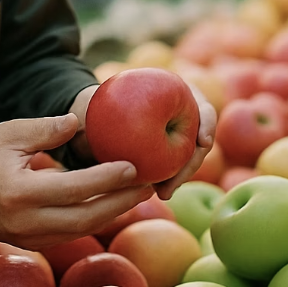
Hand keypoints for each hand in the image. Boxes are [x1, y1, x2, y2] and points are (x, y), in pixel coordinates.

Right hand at [0, 114, 150, 249]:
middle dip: (121, 202)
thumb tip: (78, 124)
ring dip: (112, 214)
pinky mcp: (29, 243)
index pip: (75, 189)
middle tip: (149, 184)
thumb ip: (44, 129)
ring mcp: (28, 237)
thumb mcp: (5, 133)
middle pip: (87, 218)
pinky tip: (111, 205)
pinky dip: (94, 220)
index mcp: (20, 193)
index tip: (133, 166)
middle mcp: (27, 222)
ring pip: (81, 230)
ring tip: (138, 194)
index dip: (107, 179)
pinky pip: (70, 234)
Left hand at [65, 82, 216, 199]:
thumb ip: (89, 113)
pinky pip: (173, 170)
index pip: (202, 106)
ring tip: (164, 192)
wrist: (94, 121)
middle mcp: (182, 115)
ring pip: (188, 158)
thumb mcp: (90, 106)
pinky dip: (169, 181)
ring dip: (180, 176)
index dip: (208, 123)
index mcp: (175, 93)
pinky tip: (158, 193)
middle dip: (192, 163)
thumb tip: (79, 124)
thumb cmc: (93, 108)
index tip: (202, 141)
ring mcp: (177, 138)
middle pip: (199, 140)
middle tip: (174, 180)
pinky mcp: (168, 158)